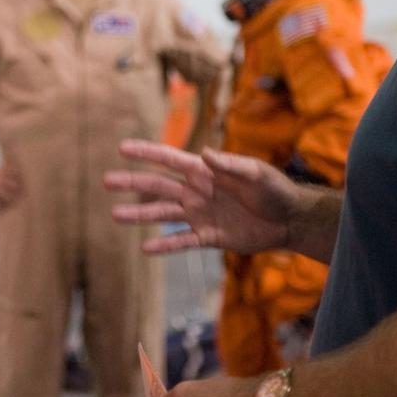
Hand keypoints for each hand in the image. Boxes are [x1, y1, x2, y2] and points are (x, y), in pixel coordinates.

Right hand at [104, 140, 301, 255]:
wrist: (289, 219)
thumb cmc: (274, 189)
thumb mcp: (255, 174)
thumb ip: (229, 165)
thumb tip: (203, 153)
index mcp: (205, 171)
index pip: (169, 160)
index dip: (146, 153)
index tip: (122, 148)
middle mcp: (197, 191)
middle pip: (158, 186)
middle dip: (132, 182)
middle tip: (106, 181)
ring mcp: (201, 214)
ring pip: (163, 213)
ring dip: (140, 214)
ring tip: (115, 215)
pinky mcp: (209, 236)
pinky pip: (182, 241)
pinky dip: (164, 244)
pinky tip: (145, 248)